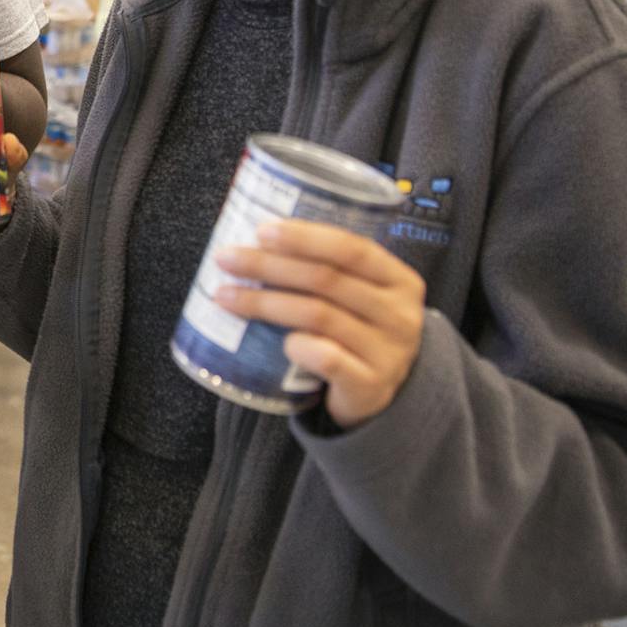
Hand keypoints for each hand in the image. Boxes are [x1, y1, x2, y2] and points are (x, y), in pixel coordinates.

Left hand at [212, 220, 426, 428]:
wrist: (377, 395)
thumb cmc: (356, 333)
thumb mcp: (357, 297)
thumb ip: (327, 271)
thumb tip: (257, 240)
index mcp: (400, 281)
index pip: (352, 249)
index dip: (305, 237)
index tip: (261, 231)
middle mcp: (401, 315)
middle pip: (326, 280)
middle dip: (269, 266)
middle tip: (226, 259)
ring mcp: (389, 353)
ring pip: (318, 316)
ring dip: (265, 303)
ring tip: (225, 296)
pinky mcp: (370, 386)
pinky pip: (326, 359)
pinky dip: (297, 345)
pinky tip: (278, 342)